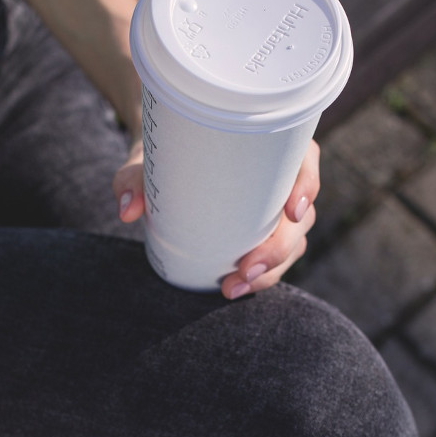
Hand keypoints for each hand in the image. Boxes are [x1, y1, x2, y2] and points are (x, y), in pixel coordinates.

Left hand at [112, 138, 320, 299]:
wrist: (160, 175)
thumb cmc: (160, 161)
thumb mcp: (143, 166)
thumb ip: (132, 180)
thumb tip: (128, 210)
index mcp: (267, 148)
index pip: (303, 160)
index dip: (307, 185)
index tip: (292, 212)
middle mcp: (280, 179)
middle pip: (300, 215)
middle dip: (280, 248)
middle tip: (247, 270)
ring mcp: (276, 211)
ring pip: (293, 243)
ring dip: (271, 270)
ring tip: (233, 286)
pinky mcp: (265, 237)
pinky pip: (277, 259)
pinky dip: (261, 277)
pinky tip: (235, 288)